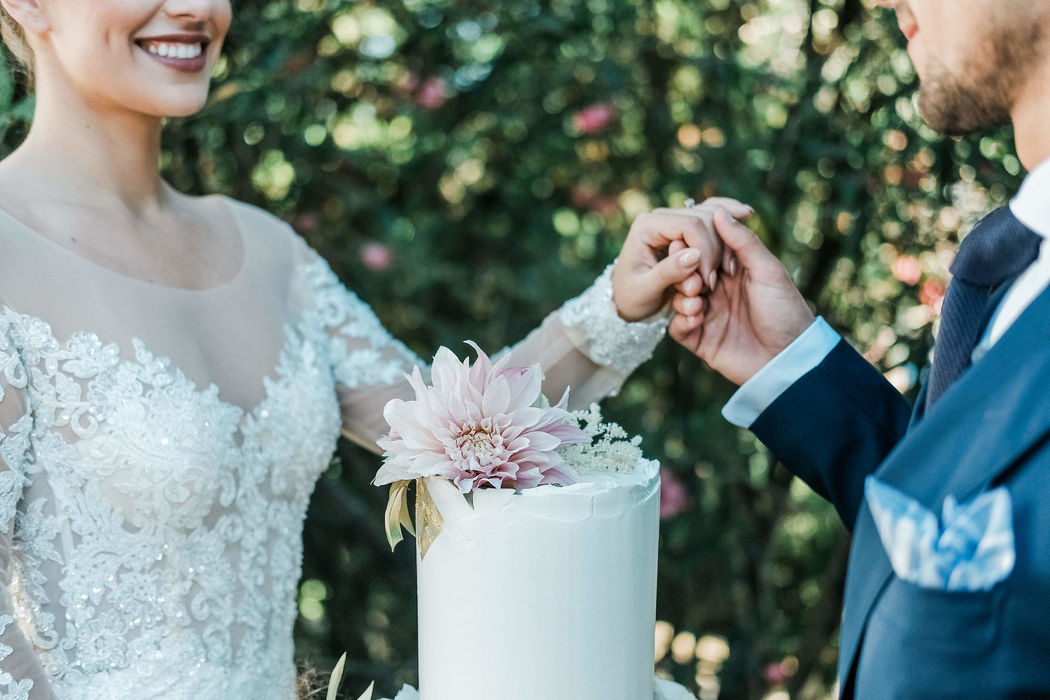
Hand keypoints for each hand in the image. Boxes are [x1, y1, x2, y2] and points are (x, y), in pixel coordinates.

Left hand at [612, 197, 752, 321]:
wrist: (625, 299)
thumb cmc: (631, 297)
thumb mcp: (645, 291)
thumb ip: (667, 273)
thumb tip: (694, 254)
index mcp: (647, 226)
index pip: (690, 225)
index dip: (706, 251)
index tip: (706, 283)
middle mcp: (661, 217)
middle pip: (705, 218)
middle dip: (715, 251)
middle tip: (711, 284)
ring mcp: (674, 219)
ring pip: (712, 215)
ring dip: (725, 242)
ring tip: (726, 271)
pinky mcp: (684, 227)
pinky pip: (712, 215)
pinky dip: (729, 215)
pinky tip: (746, 214)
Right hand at [669, 207, 814, 385]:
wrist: (789, 360)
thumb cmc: (786, 311)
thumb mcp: (768, 271)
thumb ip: (743, 242)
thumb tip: (718, 212)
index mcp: (733, 269)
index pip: (704, 248)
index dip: (696, 245)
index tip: (693, 245)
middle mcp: (716, 289)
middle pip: (685, 272)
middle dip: (684, 270)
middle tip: (696, 277)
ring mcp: (707, 314)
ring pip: (677, 297)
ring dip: (681, 295)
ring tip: (697, 299)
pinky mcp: (700, 339)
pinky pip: (677, 326)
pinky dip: (681, 320)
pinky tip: (696, 318)